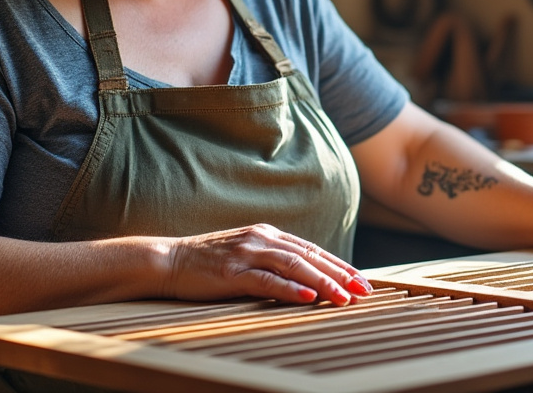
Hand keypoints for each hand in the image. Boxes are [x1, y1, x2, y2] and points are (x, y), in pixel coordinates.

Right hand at [163, 224, 372, 305]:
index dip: (339, 265)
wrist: (169, 260)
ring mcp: (247, 254)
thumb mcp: (246, 255)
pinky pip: (267, 281)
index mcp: (268, 234)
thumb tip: (306, 278)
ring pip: (294, 267)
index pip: (312, 250)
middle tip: (364, 290)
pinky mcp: (232, 272)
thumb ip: (273, 260)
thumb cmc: (209, 262)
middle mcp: (262, 239)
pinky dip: (291, 290)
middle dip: (340, 274)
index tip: (361, 280)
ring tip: (344, 297)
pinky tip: (309, 298)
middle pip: (310, 256)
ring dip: (323, 282)